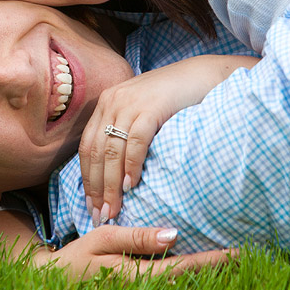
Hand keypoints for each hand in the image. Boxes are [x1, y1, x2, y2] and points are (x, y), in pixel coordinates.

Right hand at [31, 226, 237, 281]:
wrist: (53, 283)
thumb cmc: (75, 257)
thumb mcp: (102, 239)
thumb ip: (137, 238)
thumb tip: (174, 235)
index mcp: (139, 275)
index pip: (185, 267)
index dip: (214, 261)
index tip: (240, 253)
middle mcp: (146, 289)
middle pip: (190, 278)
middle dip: (218, 268)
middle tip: (249, 255)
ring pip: (183, 283)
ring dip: (206, 271)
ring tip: (233, 259)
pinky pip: (170, 282)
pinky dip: (188, 273)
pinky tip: (201, 264)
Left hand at [79, 55, 254, 222]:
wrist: (203, 74)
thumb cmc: (175, 99)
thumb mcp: (142, 111)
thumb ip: (125, 131)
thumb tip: (116, 171)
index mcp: (107, 103)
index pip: (87, 147)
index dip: (87, 178)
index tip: (90, 205)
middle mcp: (113, 101)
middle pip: (96, 152)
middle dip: (96, 187)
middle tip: (100, 215)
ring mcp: (130, 102)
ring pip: (112, 150)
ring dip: (111, 183)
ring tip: (114, 208)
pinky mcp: (151, 106)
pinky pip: (135, 141)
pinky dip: (131, 165)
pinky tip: (131, 184)